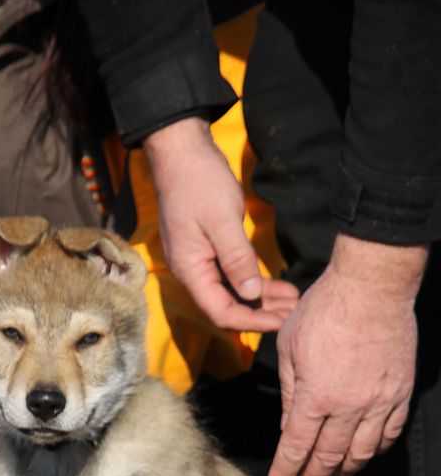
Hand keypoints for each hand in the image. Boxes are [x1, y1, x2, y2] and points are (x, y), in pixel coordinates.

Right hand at [144, 117, 298, 330]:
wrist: (181, 154)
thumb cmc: (199, 183)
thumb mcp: (222, 220)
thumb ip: (237, 259)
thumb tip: (251, 293)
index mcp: (190, 270)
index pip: (220, 312)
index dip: (251, 321)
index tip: (281, 321)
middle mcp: (192, 272)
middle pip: (226, 307)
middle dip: (260, 314)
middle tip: (294, 315)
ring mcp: (199, 262)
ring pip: (231, 293)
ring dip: (261, 300)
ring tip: (292, 302)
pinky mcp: (208, 251)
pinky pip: (231, 276)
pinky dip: (254, 282)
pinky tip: (278, 286)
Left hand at [267, 235, 426, 475]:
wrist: (372, 286)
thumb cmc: (324, 310)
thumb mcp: (290, 350)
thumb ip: (290, 395)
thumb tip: (289, 429)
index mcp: (315, 397)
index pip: (296, 450)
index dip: (285, 475)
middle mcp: (349, 406)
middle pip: (328, 458)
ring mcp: (379, 401)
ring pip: (361, 452)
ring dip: (344, 472)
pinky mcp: (400, 392)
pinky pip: (389, 433)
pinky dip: (374, 450)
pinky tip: (363, 455)